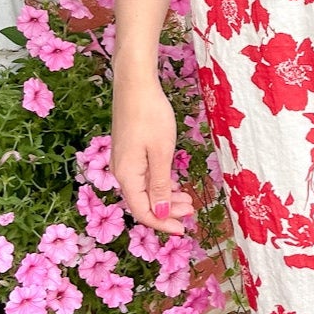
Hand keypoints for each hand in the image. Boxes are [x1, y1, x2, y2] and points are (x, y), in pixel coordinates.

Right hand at [110, 69, 197, 231]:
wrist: (135, 83)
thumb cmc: (150, 115)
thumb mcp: (161, 153)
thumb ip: (160, 185)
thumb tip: (160, 212)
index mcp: (127, 175)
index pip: (143, 211)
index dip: (162, 223)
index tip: (183, 230)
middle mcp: (122, 171)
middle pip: (143, 202)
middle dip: (168, 211)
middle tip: (192, 212)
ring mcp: (125, 160)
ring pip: (145, 189)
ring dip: (166, 197)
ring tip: (188, 200)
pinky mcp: (130, 151)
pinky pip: (145, 176)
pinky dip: (161, 183)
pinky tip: (175, 183)